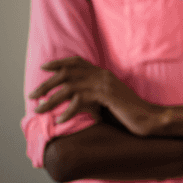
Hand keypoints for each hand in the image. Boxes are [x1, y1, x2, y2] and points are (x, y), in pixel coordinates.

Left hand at [29, 57, 160, 135]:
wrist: (150, 118)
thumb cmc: (130, 113)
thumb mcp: (109, 101)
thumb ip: (94, 96)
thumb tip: (76, 101)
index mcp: (104, 74)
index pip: (77, 62)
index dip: (59, 63)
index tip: (44, 67)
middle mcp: (102, 75)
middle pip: (67, 73)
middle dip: (46, 83)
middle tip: (32, 95)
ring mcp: (104, 84)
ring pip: (69, 86)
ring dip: (50, 99)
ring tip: (39, 109)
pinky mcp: (106, 96)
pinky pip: (79, 100)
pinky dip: (67, 111)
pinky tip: (60, 120)